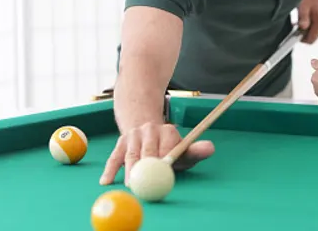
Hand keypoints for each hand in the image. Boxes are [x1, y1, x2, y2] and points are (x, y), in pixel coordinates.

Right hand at [99, 122, 214, 185]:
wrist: (147, 129)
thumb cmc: (169, 147)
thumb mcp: (183, 149)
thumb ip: (196, 151)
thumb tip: (211, 148)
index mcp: (168, 130)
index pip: (167, 147)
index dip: (165, 161)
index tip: (164, 173)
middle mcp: (149, 129)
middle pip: (147, 152)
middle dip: (146, 169)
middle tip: (145, 186)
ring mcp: (133, 135)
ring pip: (131, 156)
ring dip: (129, 173)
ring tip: (131, 188)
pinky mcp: (120, 141)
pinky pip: (114, 157)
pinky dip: (111, 170)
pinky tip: (106, 181)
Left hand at [297, 0, 317, 43]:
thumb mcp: (303, 6)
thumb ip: (304, 18)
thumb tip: (303, 28)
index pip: (312, 39)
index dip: (301, 39)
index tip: (293, 36)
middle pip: (312, 37)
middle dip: (302, 34)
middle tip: (293, 28)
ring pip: (311, 33)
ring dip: (302, 30)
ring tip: (296, 23)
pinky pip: (311, 28)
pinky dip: (304, 26)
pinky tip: (299, 21)